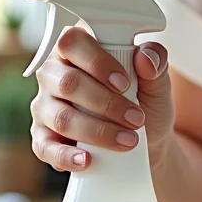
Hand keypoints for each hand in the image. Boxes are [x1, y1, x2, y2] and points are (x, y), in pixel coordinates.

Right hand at [30, 26, 173, 170]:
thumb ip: (156, 62)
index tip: (125, 83)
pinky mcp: (43, 138)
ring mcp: (45, 107)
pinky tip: (86, 160)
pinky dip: (66, 156)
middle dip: (106, 103)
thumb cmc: (144, 103)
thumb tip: (145, 58)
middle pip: (67, 82)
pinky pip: (44, 147)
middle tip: (136, 118)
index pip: (73, 42)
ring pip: (61, 117)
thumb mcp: (157, 82)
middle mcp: (54, 75)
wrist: (145, 143)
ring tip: (128, 140)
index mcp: (76, 52)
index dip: (97, 62)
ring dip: (97, 131)